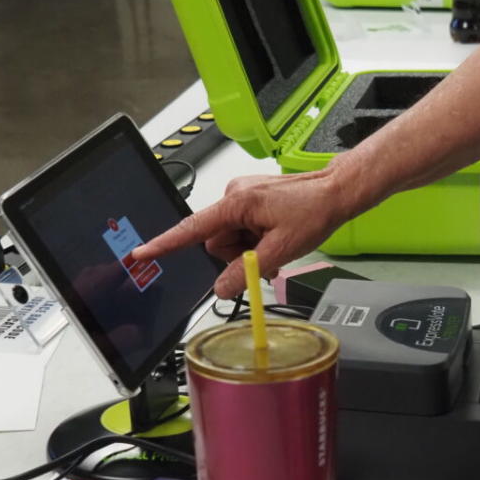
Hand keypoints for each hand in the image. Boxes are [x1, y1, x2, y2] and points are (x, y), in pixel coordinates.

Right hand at [132, 159, 369, 297]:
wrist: (337, 191)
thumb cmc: (315, 210)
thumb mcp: (281, 249)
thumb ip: (247, 270)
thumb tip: (223, 288)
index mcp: (236, 203)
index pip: (192, 229)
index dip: (165, 244)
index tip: (142, 254)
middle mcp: (233, 196)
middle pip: (216, 242)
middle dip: (238, 256)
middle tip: (268, 256)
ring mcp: (242, 198)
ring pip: (230, 240)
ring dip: (249, 250)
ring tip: (275, 246)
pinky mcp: (251, 201)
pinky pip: (242, 231)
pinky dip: (254, 242)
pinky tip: (274, 239)